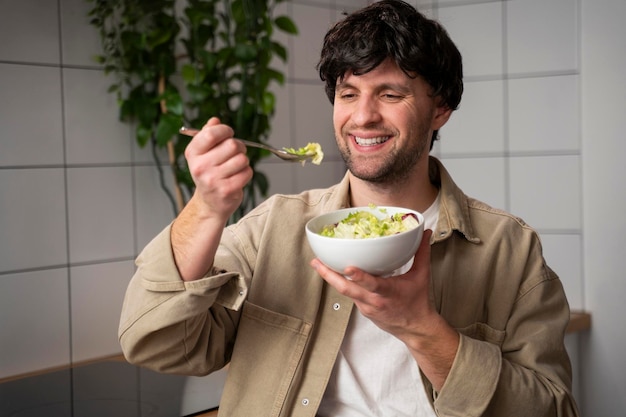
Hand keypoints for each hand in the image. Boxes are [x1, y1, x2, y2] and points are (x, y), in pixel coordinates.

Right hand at [170, 117, 252, 280]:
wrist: (209, 204)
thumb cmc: (209, 174)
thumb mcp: (203, 154)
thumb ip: (207, 135)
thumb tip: (214, 120)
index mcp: (193, 154)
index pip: (211, 133)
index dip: (224, 130)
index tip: (228, 133)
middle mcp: (201, 167)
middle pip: (232, 145)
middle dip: (239, 147)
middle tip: (235, 153)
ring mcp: (213, 180)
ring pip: (242, 159)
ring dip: (243, 161)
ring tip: (234, 167)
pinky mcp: (227, 190)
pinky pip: (247, 172)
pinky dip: (246, 173)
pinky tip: (237, 177)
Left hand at [311, 229, 436, 339]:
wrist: (415, 328)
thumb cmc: (417, 302)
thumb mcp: (421, 276)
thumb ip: (422, 253)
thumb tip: (425, 233)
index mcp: (389, 292)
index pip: (373, 284)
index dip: (359, 277)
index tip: (348, 268)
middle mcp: (374, 301)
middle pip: (347, 289)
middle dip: (329, 275)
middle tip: (316, 262)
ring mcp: (366, 307)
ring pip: (345, 291)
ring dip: (331, 278)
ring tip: (318, 264)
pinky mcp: (362, 310)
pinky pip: (350, 294)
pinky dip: (341, 283)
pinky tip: (333, 272)